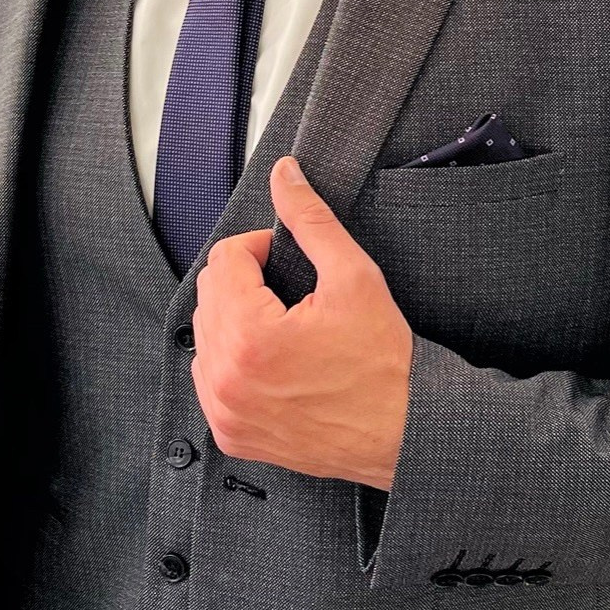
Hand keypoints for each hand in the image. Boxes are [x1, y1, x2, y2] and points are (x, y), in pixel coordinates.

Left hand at [191, 156, 412, 489]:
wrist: (403, 433)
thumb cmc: (384, 366)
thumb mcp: (354, 278)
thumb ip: (311, 220)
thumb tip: (285, 176)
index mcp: (249, 337)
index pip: (224, 259)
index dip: (259, 248)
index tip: (287, 260)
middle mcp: (227, 379)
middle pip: (209, 294)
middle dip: (244, 282)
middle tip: (289, 291)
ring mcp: (225, 411)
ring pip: (206, 335)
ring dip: (235, 318)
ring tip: (283, 325)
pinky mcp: (231, 433)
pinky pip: (209, 378)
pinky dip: (232, 360)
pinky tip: (271, 358)